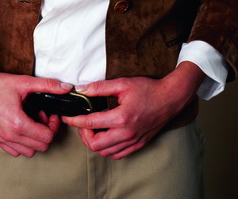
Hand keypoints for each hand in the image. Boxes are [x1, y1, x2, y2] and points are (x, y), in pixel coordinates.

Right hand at [0, 39, 71, 156]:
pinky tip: (21, 126)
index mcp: (18, 123)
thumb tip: (66, 87)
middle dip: (45, 131)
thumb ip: (48, 85)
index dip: (53, 125)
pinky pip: (15, 151)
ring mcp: (1, 139)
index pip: (47, 137)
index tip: (49, 114)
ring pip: (28, 152)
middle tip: (40, 115)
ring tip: (31, 120)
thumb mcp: (24, 82)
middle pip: (40, 146)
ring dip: (34, 139)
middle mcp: (9, 136)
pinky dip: (22, 143)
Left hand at [62, 62, 204, 158]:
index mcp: (121, 118)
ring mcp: (133, 141)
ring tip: (92, 129)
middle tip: (82, 123)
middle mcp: (127, 133)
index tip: (68, 117)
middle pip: (95, 145)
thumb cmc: (148, 89)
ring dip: (95, 143)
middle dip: (83, 135)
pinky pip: (117, 154)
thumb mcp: (122, 83)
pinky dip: (107, 148)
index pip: (91, 124)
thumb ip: (100, 87)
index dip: (75, 121)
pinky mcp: (138, 144)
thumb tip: (81, 89)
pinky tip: (106, 136)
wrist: (170, 98)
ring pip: (105, 152)